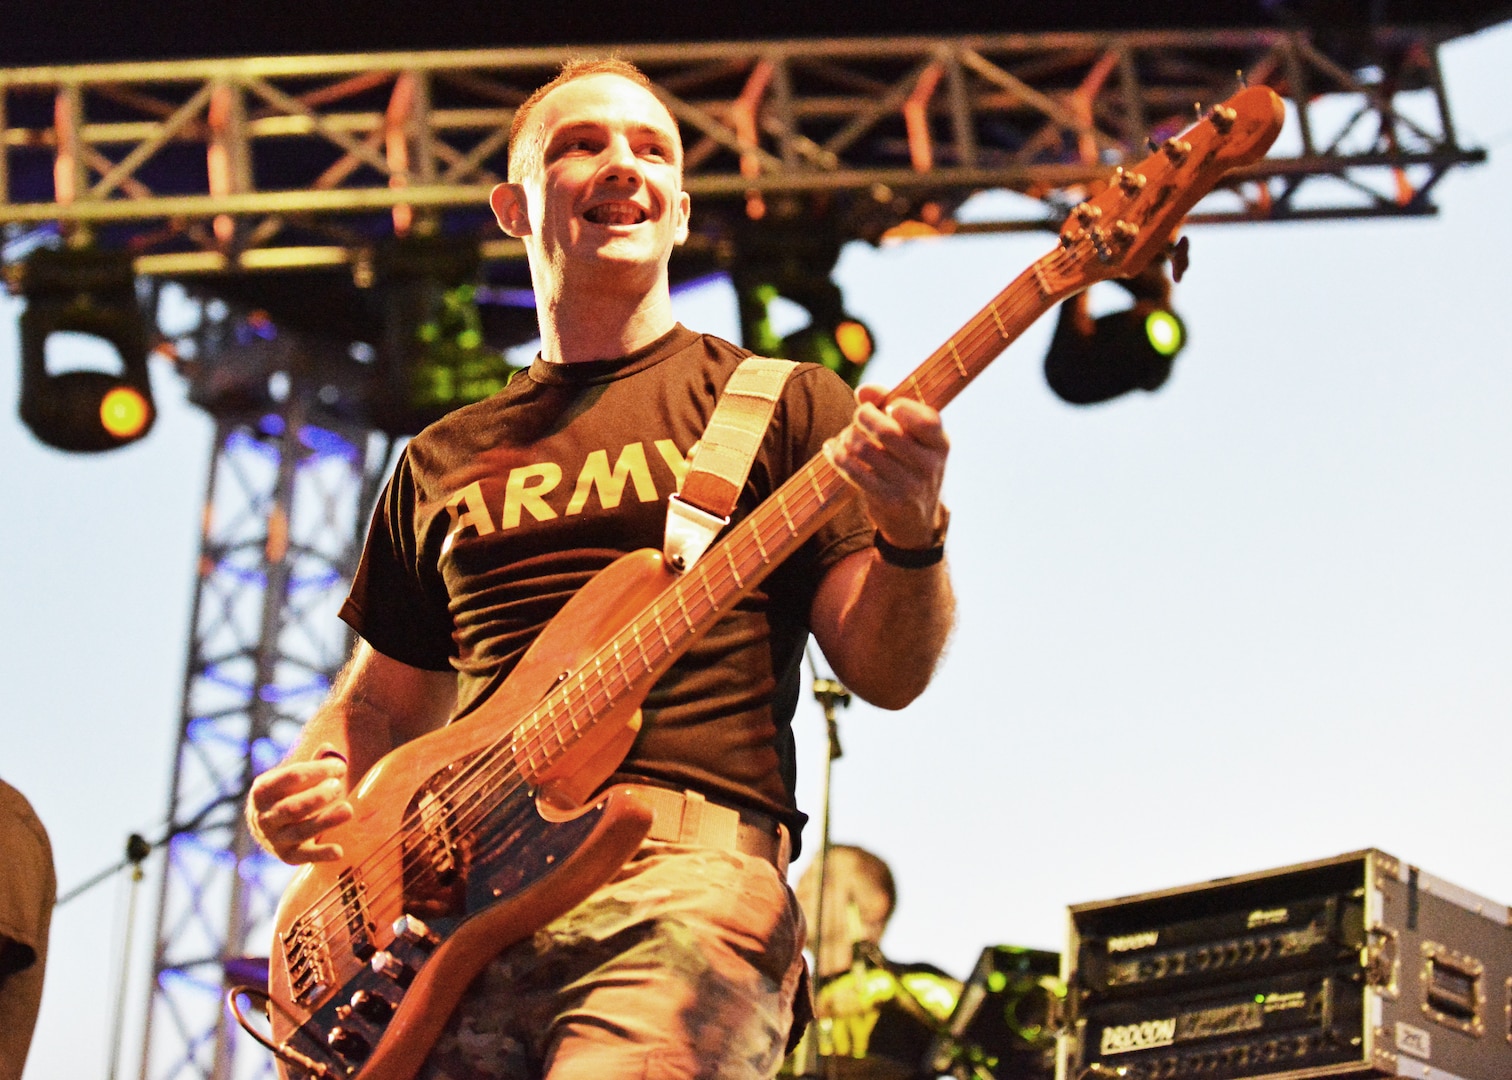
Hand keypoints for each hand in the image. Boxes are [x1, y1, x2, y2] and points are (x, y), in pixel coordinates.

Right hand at [246, 757, 352, 863]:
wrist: (266, 828)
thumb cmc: (286, 795)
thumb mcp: (292, 778)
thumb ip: (312, 765)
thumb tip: (329, 749)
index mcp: (263, 791)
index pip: (290, 778)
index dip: (316, 771)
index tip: (340, 766)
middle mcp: (264, 817)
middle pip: (292, 808)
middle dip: (318, 797)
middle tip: (338, 787)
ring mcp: (274, 839)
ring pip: (299, 831)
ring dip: (325, 821)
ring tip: (348, 809)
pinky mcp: (287, 856)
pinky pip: (304, 856)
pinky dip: (321, 854)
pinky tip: (339, 851)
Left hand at [824, 384, 949, 548]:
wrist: (915, 520)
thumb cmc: (909, 464)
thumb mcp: (912, 437)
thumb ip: (889, 406)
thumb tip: (864, 391)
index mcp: (940, 444)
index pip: (926, 420)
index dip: (902, 407)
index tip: (889, 408)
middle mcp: (929, 465)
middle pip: (887, 431)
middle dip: (864, 417)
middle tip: (859, 417)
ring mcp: (909, 485)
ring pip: (865, 449)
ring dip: (848, 437)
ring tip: (846, 436)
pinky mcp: (887, 500)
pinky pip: (853, 471)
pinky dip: (837, 455)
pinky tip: (832, 448)